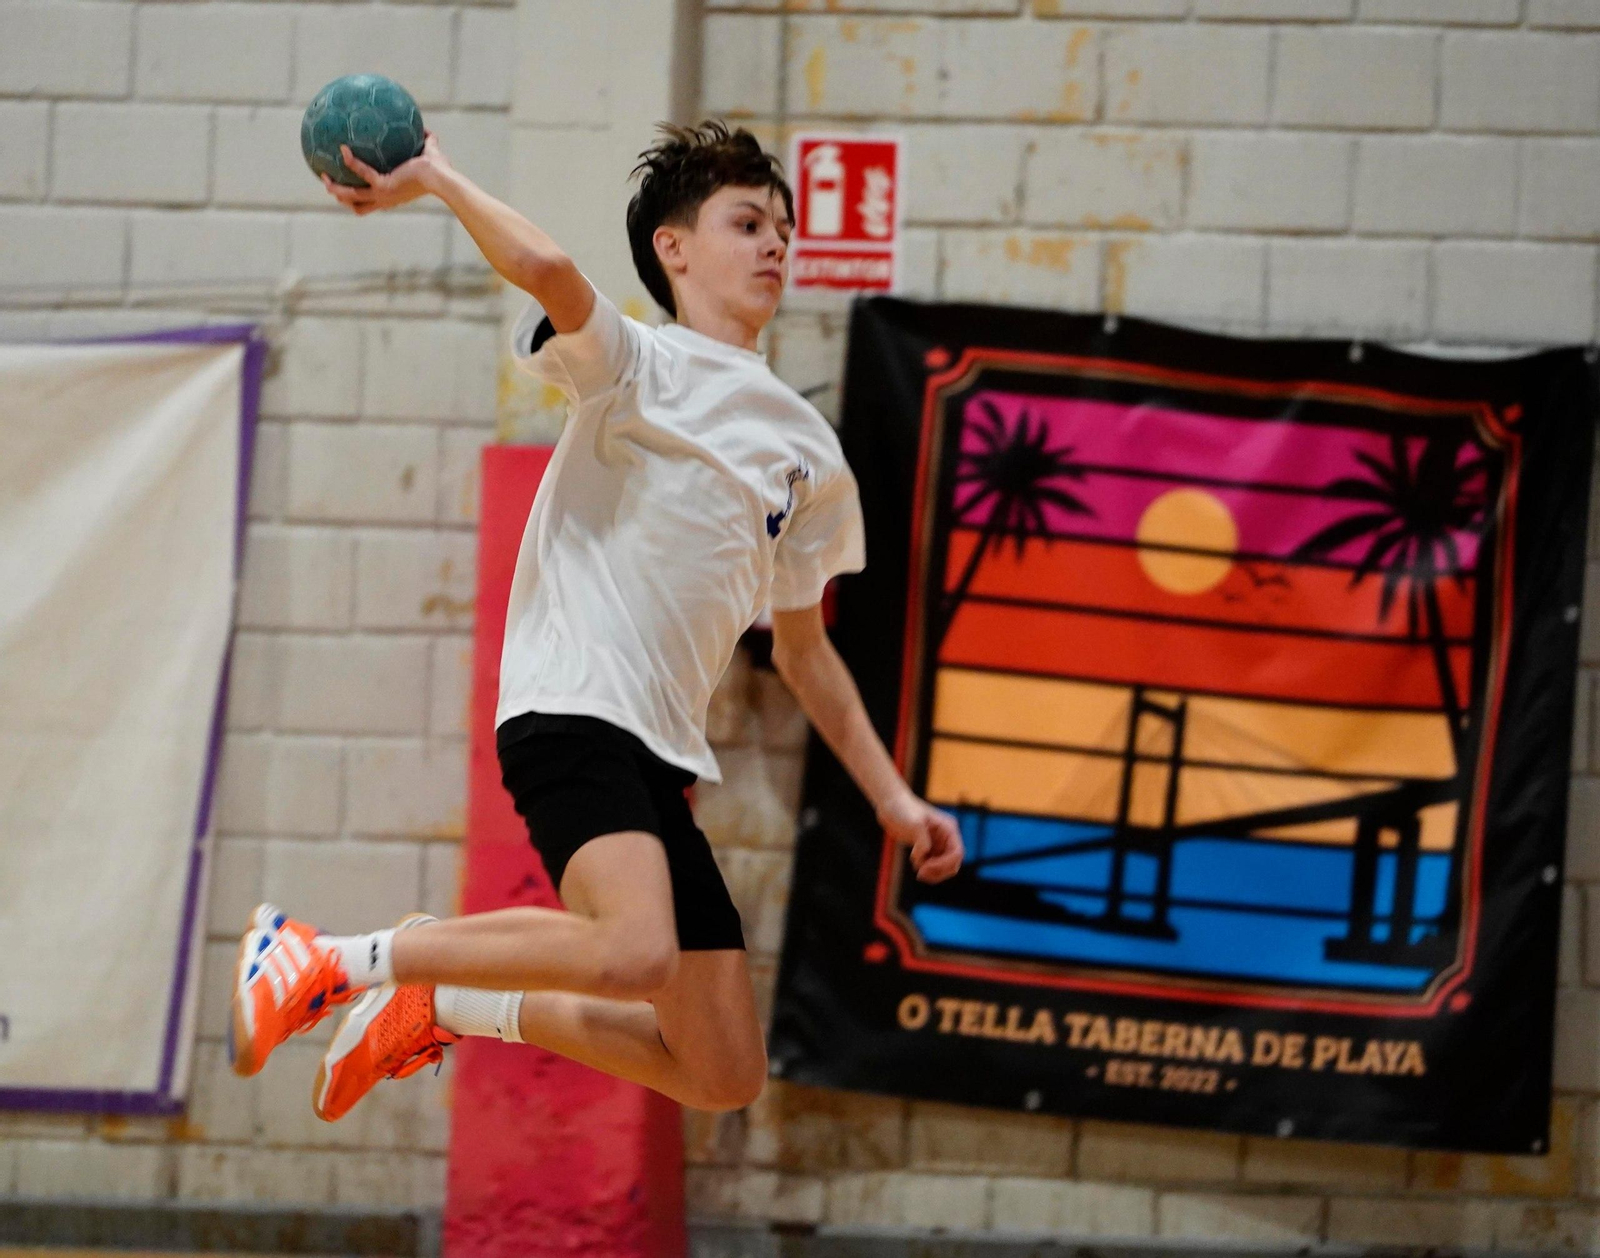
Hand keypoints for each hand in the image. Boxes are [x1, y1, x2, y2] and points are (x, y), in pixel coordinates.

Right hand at [321, 130, 448, 214]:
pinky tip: (343, 148)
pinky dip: (352, 162)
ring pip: (352, 197)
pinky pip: (362, 173)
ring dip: (336, 188)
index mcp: (393, 195)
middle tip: (328, 183)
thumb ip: (427, 141)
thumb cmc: (441, 170)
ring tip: (323, 174)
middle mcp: (386, 199)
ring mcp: (383, 195)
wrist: (441, 178)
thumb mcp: (432, 154)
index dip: (358, 199)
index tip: (348, 187)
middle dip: (341, 198)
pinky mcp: (384, 186)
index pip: (372, 202)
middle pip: (357, 206)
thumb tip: (425, 128)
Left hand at [878, 792, 963, 883]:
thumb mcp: (913, 823)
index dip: (944, 864)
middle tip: (921, 873)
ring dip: (933, 873)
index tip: (925, 866)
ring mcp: (936, 842)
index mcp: (948, 828)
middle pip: (953, 863)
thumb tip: (923, 855)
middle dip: (939, 871)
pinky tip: (915, 863)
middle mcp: (946, 836)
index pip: (957, 853)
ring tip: (919, 872)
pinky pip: (934, 865)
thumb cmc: (902, 808)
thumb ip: (921, 840)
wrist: (889, 803)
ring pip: (944, 866)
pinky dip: (927, 869)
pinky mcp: (926, 847)